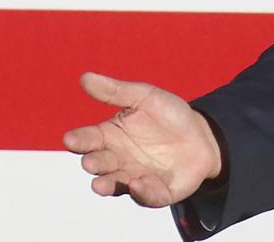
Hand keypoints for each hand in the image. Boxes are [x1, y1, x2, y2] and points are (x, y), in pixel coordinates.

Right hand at [63, 72, 222, 207]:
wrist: (202, 135)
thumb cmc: (168, 115)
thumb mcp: (145, 97)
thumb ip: (116, 91)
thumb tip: (85, 77)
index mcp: (110, 136)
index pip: (88, 139)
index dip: (78, 140)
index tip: (70, 139)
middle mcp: (117, 161)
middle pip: (99, 164)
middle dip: (93, 163)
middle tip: (90, 161)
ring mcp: (135, 178)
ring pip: (116, 185)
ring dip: (108, 184)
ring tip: (100, 184)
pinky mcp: (158, 192)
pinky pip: (148, 196)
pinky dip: (142, 192)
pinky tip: (138, 183)